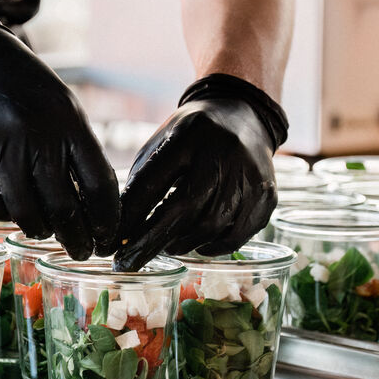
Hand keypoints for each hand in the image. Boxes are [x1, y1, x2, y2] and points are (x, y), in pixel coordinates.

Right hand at [0, 0, 117, 258]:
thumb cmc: (18, 82)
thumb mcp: (59, 102)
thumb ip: (76, 147)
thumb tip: (94, 204)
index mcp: (67, 119)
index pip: (98, 184)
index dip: (106, 219)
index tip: (109, 237)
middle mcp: (34, 134)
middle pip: (64, 207)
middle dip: (77, 238)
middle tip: (83, 250)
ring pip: (26, 213)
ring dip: (41, 229)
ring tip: (47, 231)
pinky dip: (7, 214)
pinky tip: (15, 209)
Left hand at [114, 74, 287, 270]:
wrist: (243, 116)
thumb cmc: (191, 136)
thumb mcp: (162, 143)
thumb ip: (143, 181)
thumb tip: (121, 230)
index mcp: (187, 135)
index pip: (153, 183)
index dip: (130, 218)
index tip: (111, 244)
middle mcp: (223, 153)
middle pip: (185, 209)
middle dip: (152, 241)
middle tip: (131, 262)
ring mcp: (250, 175)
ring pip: (212, 226)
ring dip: (183, 244)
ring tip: (167, 246)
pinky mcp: (267, 195)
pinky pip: (237, 235)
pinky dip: (213, 247)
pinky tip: (198, 245)